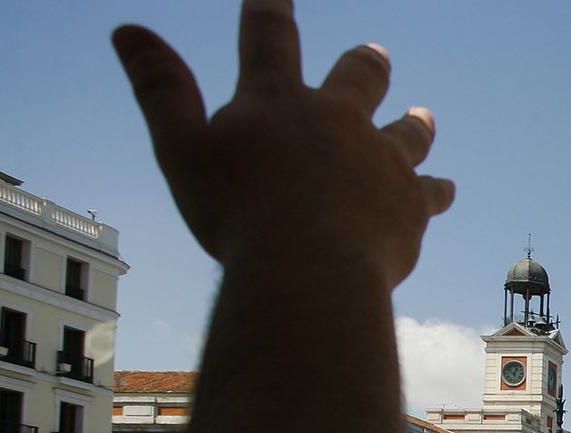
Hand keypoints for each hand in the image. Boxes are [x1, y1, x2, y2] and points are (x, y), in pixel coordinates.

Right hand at [112, 0, 451, 284]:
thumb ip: (160, 89)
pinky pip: (432, 191)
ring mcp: (382, 160)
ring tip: (423, 115)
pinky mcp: (412, 203)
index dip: (270, 10)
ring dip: (413, 123)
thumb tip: (127, 31)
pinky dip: (436, 189)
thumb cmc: (237, 213)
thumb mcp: (181, 149)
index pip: (271, 39)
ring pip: (407, 133)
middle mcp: (338, 120)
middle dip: (366, 66)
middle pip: (359, 78)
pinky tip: (443, 190)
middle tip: (376, 56)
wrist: (311, 268)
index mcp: (277, 101)